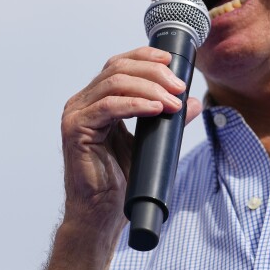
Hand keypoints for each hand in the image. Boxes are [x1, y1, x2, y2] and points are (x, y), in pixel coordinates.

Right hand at [60, 46, 202, 233]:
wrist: (103, 213)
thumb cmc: (121, 180)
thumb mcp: (151, 141)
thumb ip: (168, 120)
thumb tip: (193, 101)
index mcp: (97, 100)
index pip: (119, 64)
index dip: (145, 56)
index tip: (172, 61)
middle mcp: (83, 102)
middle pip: (118, 68)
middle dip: (153, 72)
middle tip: (179, 86)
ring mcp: (76, 114)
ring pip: (114, 83)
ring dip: (149, 88)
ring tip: (173, 102)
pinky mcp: (76, 130)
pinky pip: (108, 106)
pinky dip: (135, 104)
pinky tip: (156, 109)